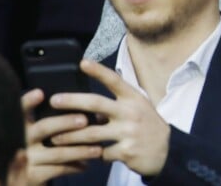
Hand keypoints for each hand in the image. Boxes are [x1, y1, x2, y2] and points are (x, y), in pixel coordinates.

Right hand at [22, 88, 101, 185]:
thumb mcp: (42, 132)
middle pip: (44, 127)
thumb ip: (59, 120)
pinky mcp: (31, 176)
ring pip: (56, 152)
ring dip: (79, 150)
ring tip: (98, 148)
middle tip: (85, 120)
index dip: (29, 101)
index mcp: (23, 124)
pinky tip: (86, 165)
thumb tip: (97, 112)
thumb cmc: (40, 148)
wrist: (26, 178)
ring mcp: (26, 159)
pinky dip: (74, 166)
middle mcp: (22, 139)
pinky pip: (57, 169)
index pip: (22, 109)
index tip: (40, 93)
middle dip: (65, 122)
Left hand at [49, 59, 170, 177]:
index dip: (98, 71)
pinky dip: (92, 156)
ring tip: (54, 138)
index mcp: (133, 98)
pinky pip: (101, 154)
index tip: (82, 63)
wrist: (167, 150)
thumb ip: (116, 104)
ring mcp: (128, 132)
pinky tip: (86, 158)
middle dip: (73, 101)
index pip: (114, 80)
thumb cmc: (147, 124)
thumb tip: (88, 108)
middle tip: (54, 100)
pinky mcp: (126, 151)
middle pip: (96, 104)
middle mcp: (131, 112)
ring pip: (92, 133)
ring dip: (70, 137)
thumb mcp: (138, 108)